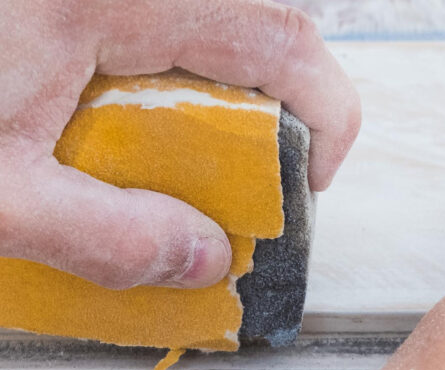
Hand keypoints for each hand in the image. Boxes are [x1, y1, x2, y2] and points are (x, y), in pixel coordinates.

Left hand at [0, 0, 359, 289]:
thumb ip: (105, 236)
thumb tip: (200, 258)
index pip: (286, 43)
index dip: (327, 117)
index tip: (310, 179)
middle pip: (267, 22)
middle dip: (280, 105)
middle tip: (247, 168)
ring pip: (225, 13)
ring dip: (231, 83)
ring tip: (192, 142)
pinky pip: (176, 16)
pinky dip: (183, 65)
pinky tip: (135, 107)